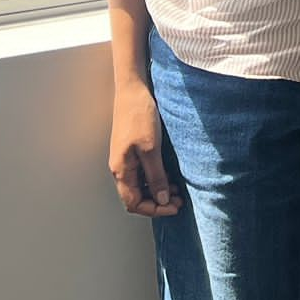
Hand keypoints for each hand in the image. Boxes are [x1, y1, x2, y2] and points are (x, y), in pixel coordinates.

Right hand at [110, 85, 181, 217]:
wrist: (133, 90)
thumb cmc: (139, 116)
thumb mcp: (151, 149)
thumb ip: (156, 176)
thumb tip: (162, 199)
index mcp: (121, 170)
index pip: (133, 203)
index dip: (154, 209)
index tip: (173, 206)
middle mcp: (120, 168)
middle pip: (136, 197)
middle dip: (158, 202)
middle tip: (179, 200)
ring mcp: (125, 159)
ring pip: (140, 186)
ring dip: (158, 191)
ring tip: (178, 190)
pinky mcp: (132, 150)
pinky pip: (142, 173)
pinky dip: (155, 179)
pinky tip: (169, 175)